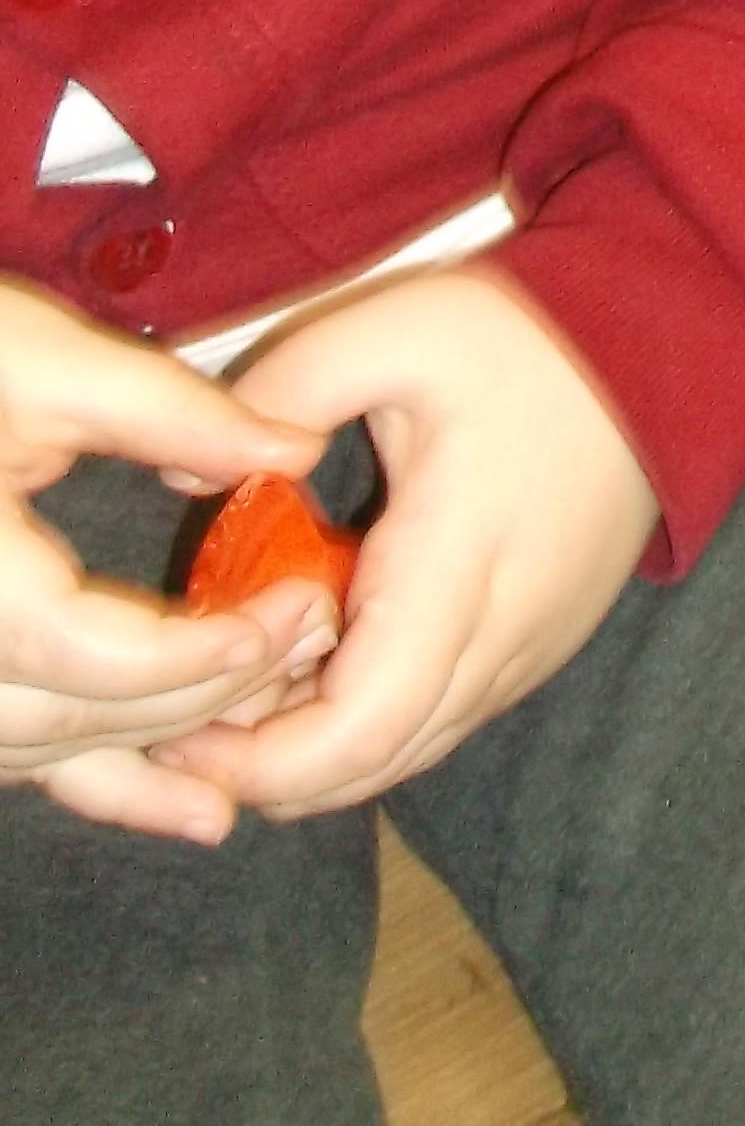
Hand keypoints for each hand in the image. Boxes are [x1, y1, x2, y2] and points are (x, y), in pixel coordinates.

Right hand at [0, 275, 335, 844]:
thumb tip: (295, 452)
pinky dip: (91, 771)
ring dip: (148, 751)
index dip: (194, 652)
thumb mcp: (37, 358)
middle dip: (195, 698)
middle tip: (305, 645)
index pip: (83, 650)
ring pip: (33, 754)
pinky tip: (180, 795)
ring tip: (266, 726)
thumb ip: (168, 411)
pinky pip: (7, 750)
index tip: (290, 611)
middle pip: (66, 719)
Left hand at [156, 272, 656, 820]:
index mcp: (455, 573)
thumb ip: (281, 392)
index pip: (352, 736)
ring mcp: (532, 653)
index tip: (183, 720)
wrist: (672, 336)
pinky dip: (376, 718)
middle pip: (369, 769)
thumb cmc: (527, 335)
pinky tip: (336, 648)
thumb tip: (186, 476)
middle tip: (198, 700)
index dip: (257, 760)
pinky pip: (444, 719)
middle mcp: (501, 641)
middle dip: (269, 763)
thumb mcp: (391, 331)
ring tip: (260, 668)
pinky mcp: (545, 645)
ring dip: (322, 745)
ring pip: (407, 756)